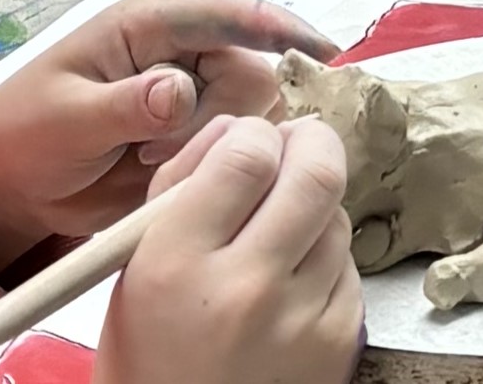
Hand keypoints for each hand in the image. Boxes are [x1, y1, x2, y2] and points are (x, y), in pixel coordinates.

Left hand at [0, 0, 337, 273]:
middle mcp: (179, 54)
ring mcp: (189, 96)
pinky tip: (162, 177)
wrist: (4, 187)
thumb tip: (180, 90)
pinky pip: (233, 149)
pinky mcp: (191, 138)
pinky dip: (212, 167)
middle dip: (222, 115)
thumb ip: (126, 104)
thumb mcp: (66, 118)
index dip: (281, 27)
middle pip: (251, 71)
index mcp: (147, 27)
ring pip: (250, 114)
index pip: (229, 12)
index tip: (327, 51)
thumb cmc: (22, 136)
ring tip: (147, 164)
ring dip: (213, 145)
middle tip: (152, 151)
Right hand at [98, 116, 363, 383]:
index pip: (246, 156)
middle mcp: (245, 289)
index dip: (255, 135)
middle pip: (316, 174)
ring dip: (316, 207)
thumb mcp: (134, 268)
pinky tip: (291, 283)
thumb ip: (179, 186)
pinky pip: (348, 267)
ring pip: (337, 217)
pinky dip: (326, 260)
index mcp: (176, 264)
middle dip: (311, 144)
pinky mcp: (340, 340)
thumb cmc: (149, 353)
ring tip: (279, 232)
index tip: (251, 142)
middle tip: (297, 145)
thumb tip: (238, 128)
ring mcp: (301, 319)